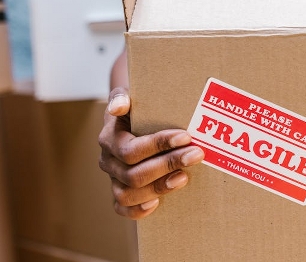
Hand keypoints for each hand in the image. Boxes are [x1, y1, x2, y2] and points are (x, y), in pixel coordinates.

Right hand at [98, 87, 204, 218]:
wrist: (132, 117)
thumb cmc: (136, 106)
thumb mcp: (129, 95)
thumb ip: (122, 97)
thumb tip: (118, 107)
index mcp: (109, 139)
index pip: (131, 150)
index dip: (158, 145)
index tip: (185, 136)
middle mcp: (108, 161)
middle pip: (133, 174)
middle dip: (168, 164)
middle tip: (196, 154)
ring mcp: (114, 179)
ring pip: (128, 194)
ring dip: (158, 187)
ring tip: (184, 177)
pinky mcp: (121, 192)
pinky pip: (122, 208)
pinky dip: (138, 210)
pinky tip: (157, 203)